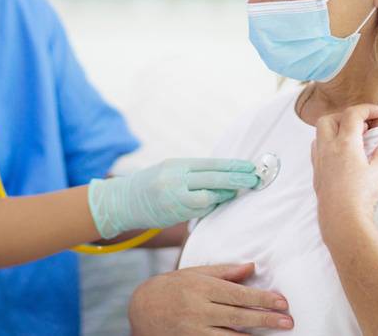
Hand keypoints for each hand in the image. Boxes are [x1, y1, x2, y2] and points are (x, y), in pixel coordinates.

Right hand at [88, 158, 258, 238]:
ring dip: (225, 194)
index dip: (232, 166)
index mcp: (176, 164)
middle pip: (213, 178)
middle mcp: (175, 178)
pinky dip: (210, 205)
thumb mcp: (169, 171)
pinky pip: (200, 209)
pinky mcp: (174, 213)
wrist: (122, 202)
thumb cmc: (150, 185)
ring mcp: (174, 197)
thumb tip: (223, 175)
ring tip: (237, 191)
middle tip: (255, 179)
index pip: (210, 164)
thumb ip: (192, 173)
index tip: (249, 166)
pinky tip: (215, 202)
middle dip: (236, 179)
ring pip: (209, 196)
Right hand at [128, 263, 293, 334]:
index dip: (262, 298)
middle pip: (238, 316)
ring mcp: (194, 330)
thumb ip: (224, 271)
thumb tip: (252, 267)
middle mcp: (198, 309)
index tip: (282, 302)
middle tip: (288, 321)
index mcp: (201, 287)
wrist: (141, 309)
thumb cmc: (172, 287)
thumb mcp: (195, 273)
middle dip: (266, 319)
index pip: (237, 294)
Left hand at [310, 104, 377, 239]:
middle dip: (344, 116)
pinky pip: (316, 149)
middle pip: (328, 119)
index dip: (366, 109)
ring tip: (351, 138)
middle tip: (362, 124)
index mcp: (345, 143)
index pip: (352, 115)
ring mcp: (319, 160)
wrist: (342, 218)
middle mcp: (328, 148)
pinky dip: (327, 144)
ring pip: (319, 134)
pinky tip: (339, 153)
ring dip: (334, 129)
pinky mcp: (316, 173)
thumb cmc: (362, 196)